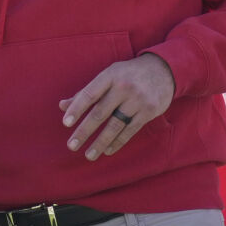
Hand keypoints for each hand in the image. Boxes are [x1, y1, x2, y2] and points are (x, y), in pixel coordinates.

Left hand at [59, 54, 174, 160]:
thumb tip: (62, 106)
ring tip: (89, 155)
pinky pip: (130, 130)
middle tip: (72, 146)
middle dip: (84, 131)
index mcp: (110, 75)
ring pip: (115, 125)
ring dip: (100, 142)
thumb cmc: (129, 74)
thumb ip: (87, 91)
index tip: (66, 124)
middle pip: (100, 113)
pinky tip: (107, 150)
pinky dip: (118, 142)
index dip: (76, 109)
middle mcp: (124, 87)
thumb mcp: (109, 75)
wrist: (164, 70)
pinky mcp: (149, 111)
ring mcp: (138, 100)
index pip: (89, 94)